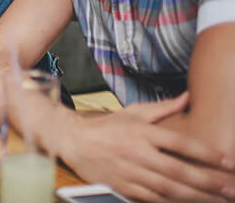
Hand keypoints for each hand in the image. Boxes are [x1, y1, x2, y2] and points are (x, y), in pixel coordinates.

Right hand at [60, 93, 234, 201]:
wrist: (71, 140)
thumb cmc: (105, 126)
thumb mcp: (133, 112)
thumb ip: (163, 108)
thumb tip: (188, 97)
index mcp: (141, 131)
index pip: (180, 143)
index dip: (207, 153)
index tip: (228, 161)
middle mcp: (136, 152)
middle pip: (179, 170)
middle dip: (209, 182)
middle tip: (232, 189)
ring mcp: (129, 172)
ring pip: (168, 189)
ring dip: (196, 196)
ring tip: (218, 200)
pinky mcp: (122, 187)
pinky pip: (152, 199)